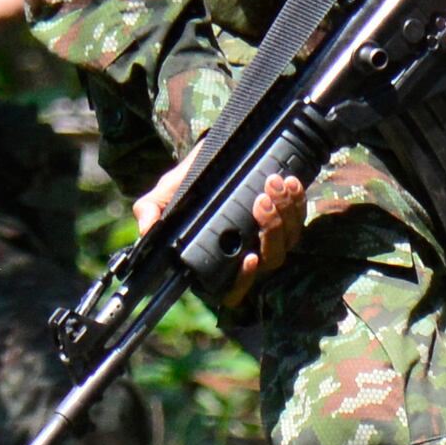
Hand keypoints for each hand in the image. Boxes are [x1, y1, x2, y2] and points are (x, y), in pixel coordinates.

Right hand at [139, 162, 307, 278]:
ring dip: (285, 211)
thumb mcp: (167, 193)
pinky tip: (289, 183)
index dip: (245, 281)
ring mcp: (272, 238)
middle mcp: (249, 254)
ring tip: (272, 183)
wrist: (214, 154)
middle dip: (270, 229)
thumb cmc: (190, 182)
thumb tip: (146, 229)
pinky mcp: (288, 218)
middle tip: (260, 200)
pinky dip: (297, 200)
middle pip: (271, 259)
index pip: (234, 289)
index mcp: (220, 259)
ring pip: (289, 238)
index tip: (250, 258)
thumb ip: (153, 209)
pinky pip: (299, 217)